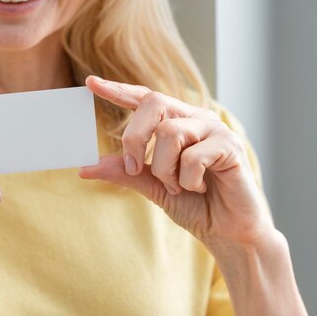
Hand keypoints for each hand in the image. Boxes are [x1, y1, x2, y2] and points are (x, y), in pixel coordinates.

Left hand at [79, 76, 273, 247]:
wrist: (227, 232)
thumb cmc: (194, 205)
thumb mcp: (151, 186)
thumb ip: (124, 172)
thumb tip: (85, 168)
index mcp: (176, 122)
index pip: (145, 98)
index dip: (118, 90)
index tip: (90, 83)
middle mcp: (195, 119)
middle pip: (153, 104)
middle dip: (134, 138)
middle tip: (133, 168)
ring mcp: (215, 130)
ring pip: (170, 132)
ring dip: (165, 169)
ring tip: (178, 186)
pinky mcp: (231, 147)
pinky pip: (193, 156)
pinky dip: (187, 180)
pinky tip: (199, 188)